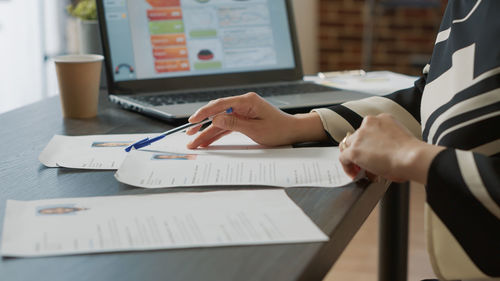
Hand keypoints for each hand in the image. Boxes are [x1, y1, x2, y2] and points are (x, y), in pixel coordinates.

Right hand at [186, 92, 326, 148]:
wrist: (292, 131)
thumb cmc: (279, 129)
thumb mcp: (256, 129)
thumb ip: (234, 123)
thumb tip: (216, 118)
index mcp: (247, 101)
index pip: (220, 104)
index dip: (204, 112)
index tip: (193, 120)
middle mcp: (243, 104)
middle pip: (217, 112)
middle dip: (202, 124)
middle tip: (189, 133)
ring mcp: (242, 111)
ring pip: (220, 121)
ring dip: (208, 132)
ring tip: (194, 142)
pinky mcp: (243, 119)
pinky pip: (227, 125)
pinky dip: (217, 133)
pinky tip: (207, 140)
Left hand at [339, 113, 444, 183]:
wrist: (411, 157)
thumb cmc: (412, 153)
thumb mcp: (400, 139)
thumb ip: (387, 142)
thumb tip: (382, 157)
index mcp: (383, 119)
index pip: (368, 129)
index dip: (368, 143)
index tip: (371, 152)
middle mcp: (369, 123)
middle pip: (357, 137)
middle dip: (360, 149)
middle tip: (364, 162)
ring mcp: (360, 136)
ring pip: (349, 146)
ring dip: (353, 157)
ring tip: (360, 169)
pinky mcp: (354, 150)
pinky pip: (343, 158)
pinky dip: (347, 167)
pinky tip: (354, 174)